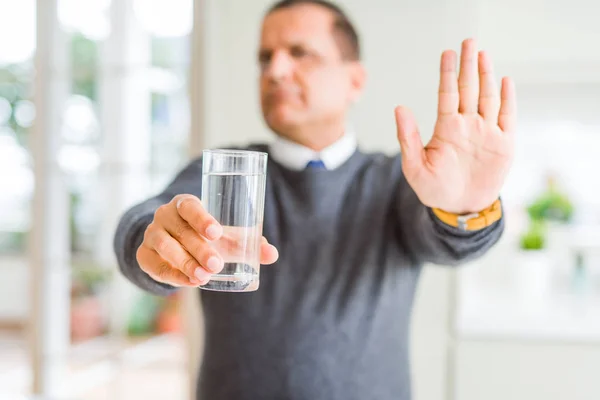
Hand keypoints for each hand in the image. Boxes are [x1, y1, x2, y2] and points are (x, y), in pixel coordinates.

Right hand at [136, 194, 278, 286]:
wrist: (171, 245)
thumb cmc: (203, 236)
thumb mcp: (224, 237)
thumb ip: (247, 244)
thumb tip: (272, 254)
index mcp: (185, 204)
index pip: (190, 206)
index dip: (202, 218)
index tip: (217, 233)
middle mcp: (164, 216)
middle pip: (181, 231)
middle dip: (200, 249)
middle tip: (217, 264)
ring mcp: (151, 234)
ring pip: (166, 247)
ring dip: (185, 263)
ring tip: (204, 277)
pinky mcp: (144, 255)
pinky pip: (156, 265)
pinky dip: (172, 275)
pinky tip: (189, 282)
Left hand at [395, 38, 515, 213]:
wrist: (459, 208)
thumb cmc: (435, 189)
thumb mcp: (415, 167)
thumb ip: (408, 137)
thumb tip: (399, 108)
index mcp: (447, 128)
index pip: (447, 94)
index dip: (447, 73)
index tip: (447, 53)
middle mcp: (467, 125)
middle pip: (468, 89)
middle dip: (468, 65)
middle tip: (468, 41)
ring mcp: (486, 133)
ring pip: (488, 98)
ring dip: (486, 76)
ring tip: (483, 54)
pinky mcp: (503, 144)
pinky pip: (507, 117)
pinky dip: (508, 99)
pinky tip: (505, 80)